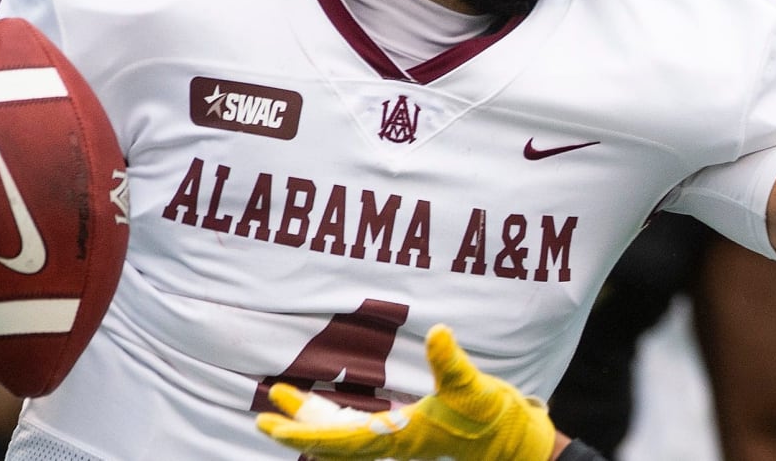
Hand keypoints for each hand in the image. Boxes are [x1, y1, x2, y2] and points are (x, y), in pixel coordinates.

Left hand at [256, 324, 556, 460]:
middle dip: (298, 429)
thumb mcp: (473, 388)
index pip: (344, 439)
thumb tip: (438, 331)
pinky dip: (333, 416)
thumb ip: (452, 363)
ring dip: (310, 418)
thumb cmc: (492, 418)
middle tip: (263, 420)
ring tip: (279, 398)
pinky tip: (318, 402)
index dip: (308, 433)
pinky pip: (357, 426)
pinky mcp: (403, 430)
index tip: (275, 428)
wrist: (512, 442)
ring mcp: (395, 438)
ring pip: (341, 432)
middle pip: (333, 440)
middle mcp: (391, 443)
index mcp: (402, 436)